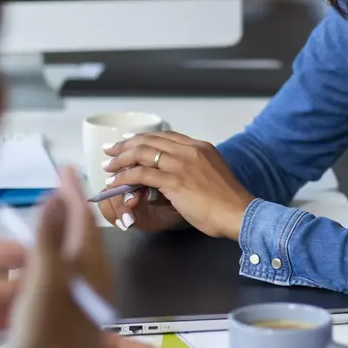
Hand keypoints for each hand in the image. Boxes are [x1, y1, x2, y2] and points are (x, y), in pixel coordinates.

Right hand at [6, 191, 100, 347]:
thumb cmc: (52, 334)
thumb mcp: (47, 280)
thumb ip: (48, 238)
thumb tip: (55, 198)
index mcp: (88, 264)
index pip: (80, 218)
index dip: (70, 192)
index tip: (65, 168)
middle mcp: (78, 279)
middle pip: (36, 252)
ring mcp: (61, 303)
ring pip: (19, 284)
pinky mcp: (46, 324)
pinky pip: (17, 308)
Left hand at [101, 132, 254, 239]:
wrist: (239, 212)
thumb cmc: (228, 201)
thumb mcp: (212, 174)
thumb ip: (195, 169)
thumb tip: (176, 175)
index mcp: (201, 147)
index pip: (166, 135)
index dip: (144, 138)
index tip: (129, 141)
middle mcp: (190, 151)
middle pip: (150, 141)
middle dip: (126, 145)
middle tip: (110, 150)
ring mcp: (182, 164)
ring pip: (142, 154)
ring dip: (121, 159)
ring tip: (108, 167)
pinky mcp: (174, 181)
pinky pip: (141, 174)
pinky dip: (124, 177)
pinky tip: (115, 183)